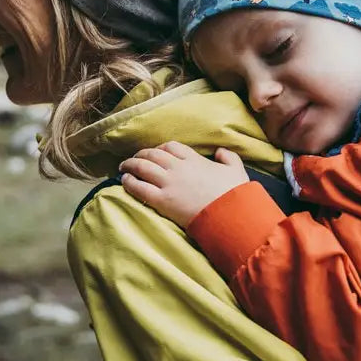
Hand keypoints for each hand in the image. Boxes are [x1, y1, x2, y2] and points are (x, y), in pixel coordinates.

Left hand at [118, 142, 247, 227]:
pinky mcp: (162, 200)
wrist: (229, 214)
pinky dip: (129, 182)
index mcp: (194, 159)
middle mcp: (178, 168)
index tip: (156, 152)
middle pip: (152, 154)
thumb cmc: (234, 194)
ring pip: (142, 167)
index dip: (160, 148)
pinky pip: (138, 187)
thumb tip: (220, 151)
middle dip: (141, 155)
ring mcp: (168, 183)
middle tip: (134, 158)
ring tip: (124, 167)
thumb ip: (228, 156)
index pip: (171, 147)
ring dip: (130, 165)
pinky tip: (124, 181)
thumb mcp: (236, 169)